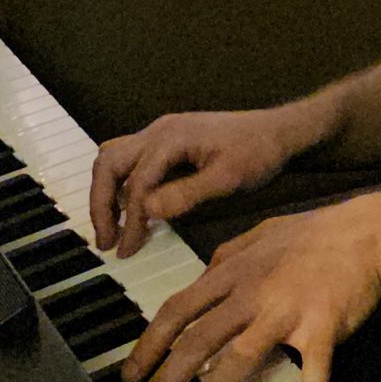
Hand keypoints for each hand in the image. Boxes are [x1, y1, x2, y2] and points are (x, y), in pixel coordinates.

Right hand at [90, 105, 307, 258]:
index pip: (137, 182)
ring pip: (114, 157)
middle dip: (101, 203)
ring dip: (106, 191)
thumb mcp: (228, 179)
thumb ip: (187, 194)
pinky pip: (130, 158)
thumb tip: (146, 211)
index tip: (127, 252)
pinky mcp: (167, 139)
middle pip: (109, 163)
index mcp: (171, 137)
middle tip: (105, 241)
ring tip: (111, 228)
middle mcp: (159, 130)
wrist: (280, 132)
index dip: (129, 220)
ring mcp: (162, 131)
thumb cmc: (259, 153)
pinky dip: (121, 183)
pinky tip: (130, 209)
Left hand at [120, 191, 380, 381]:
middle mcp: (252, 292)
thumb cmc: (316, 233)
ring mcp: (286, 310)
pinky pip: (315, 370)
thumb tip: (204, 273)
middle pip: (196, 341)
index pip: (178, 311)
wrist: (368, 231)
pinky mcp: (323, 324)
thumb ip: (228, 255)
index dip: (149, 345)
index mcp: (233, 272)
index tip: (129, 375)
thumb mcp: (261, 234)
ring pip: (238, 359)